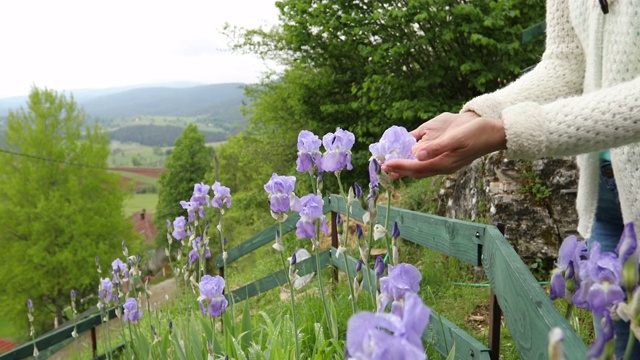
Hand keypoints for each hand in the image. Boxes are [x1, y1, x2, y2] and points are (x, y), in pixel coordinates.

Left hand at [382, 117, 506, 177]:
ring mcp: (447, 164)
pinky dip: (416, 163)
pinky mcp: (449, 159)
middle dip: (399, 170)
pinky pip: (427, 164)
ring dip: (406, 168)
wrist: (495, 133)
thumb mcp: (456, 138)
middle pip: (416, 172)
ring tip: (392, 167)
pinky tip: (411, 159)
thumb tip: (417, 154)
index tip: (386, 164)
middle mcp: (444, 166)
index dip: (400, 166)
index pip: (416, 168)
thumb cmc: (477, 133)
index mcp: (444, 163)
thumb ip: (437, 147)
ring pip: (421, 170)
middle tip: (383, 167)